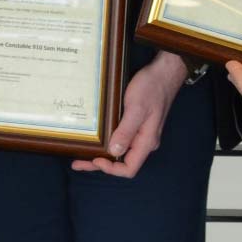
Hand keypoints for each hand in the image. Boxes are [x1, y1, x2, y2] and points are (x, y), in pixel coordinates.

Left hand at [73, 49, 184, 177]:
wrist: (163, 72)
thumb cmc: (151, 88)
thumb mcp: (136, 108)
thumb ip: (126, 131)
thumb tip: (114, 152)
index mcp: (146, 141)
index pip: (129, 168)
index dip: (111, 169)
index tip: (95, 159)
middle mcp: (144, 141)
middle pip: (122, 162)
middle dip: (100, 164)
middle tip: (78, 163)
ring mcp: (140, 133)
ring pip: (120, 151)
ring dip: (102, 155)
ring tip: (81, 156)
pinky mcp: (135, 125)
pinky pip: (120, 139)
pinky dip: (107, 142)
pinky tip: (95, 140)